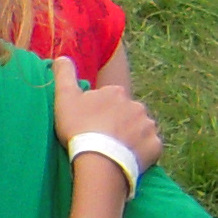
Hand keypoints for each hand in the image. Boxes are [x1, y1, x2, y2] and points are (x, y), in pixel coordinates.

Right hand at [53, 59, 161, 174]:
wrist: (99, 160)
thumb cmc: (79, 128)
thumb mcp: (64, 98)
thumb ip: (64, 75)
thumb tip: (62, 57)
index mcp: (116, 93)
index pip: (109, 99)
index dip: (98, 112)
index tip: (89, 124)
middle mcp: (136, 105)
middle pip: (126, 114)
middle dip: (117, 123)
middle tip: (101, 139)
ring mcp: (148, 126)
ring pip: (139, 129)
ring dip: (130, 137)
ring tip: (114, 151)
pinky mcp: (155, 146)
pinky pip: (149, 147)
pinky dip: (141, 152)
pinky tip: (128, 159)